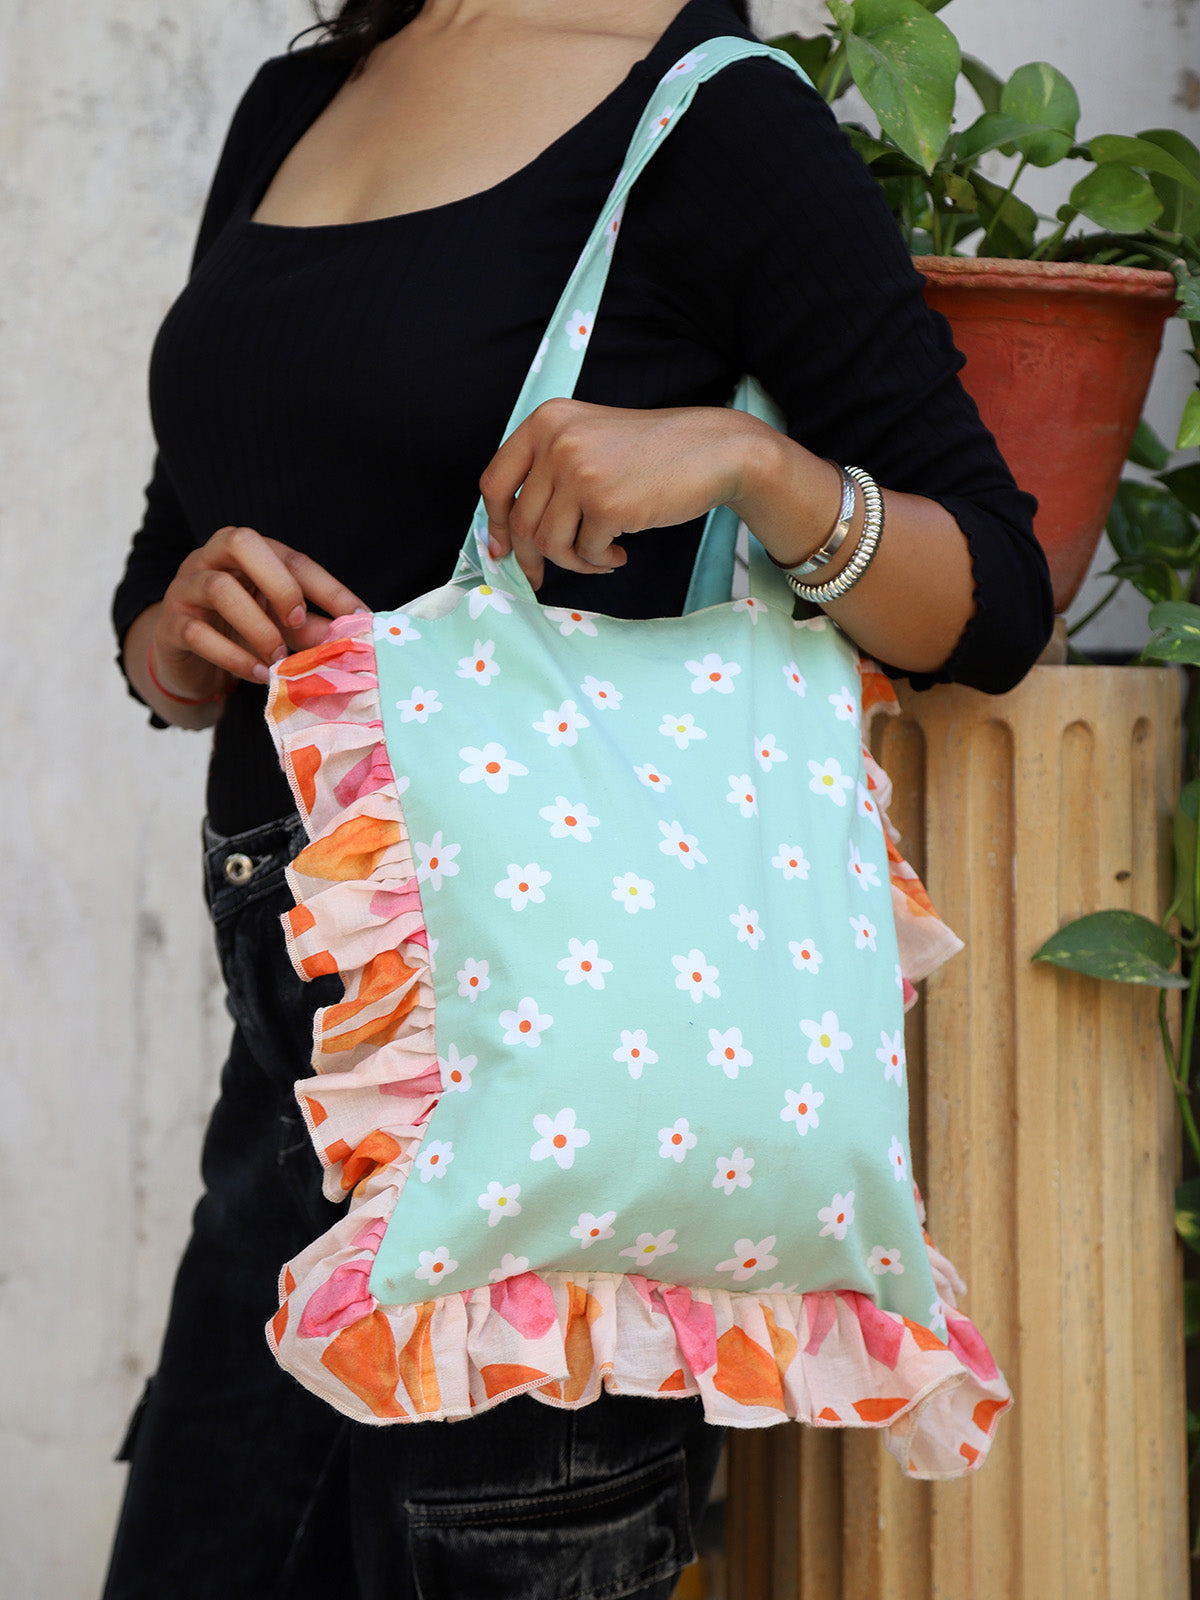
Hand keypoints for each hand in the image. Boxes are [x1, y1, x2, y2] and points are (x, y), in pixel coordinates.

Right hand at [148, 525, 366, 700]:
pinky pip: (197, 633)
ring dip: (258, 627)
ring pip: (217, 588)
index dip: (327, 588)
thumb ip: (312, 628)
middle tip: (299, 621)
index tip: (357, 617)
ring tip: (279, 658)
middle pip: (240, 541)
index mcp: (246, 553)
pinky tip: (259, 675)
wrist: (187, 664)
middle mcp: (210, 559)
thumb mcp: (281, 628)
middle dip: (279, 582)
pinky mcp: (169, 626)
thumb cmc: (238, 634)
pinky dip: (233, 657)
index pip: (291, 558)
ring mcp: (184, 589)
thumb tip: (353, 635)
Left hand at [479, 399, 766, 588]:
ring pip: (549, 542)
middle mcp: (557, 442)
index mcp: (546, 422)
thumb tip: (509, 537)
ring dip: (573, 562)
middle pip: (522, 521)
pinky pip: (585, 552)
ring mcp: (581, 472)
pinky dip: (600, 561)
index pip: (494, 482)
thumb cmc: (648, 454)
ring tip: (598, 557)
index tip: (503, 550)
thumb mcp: (587, 441)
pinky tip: (621, 552)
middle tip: (544, 574)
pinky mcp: (607, 503)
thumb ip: (547, 473)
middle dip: (535, 557)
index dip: (494, 524)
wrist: (711, 449)